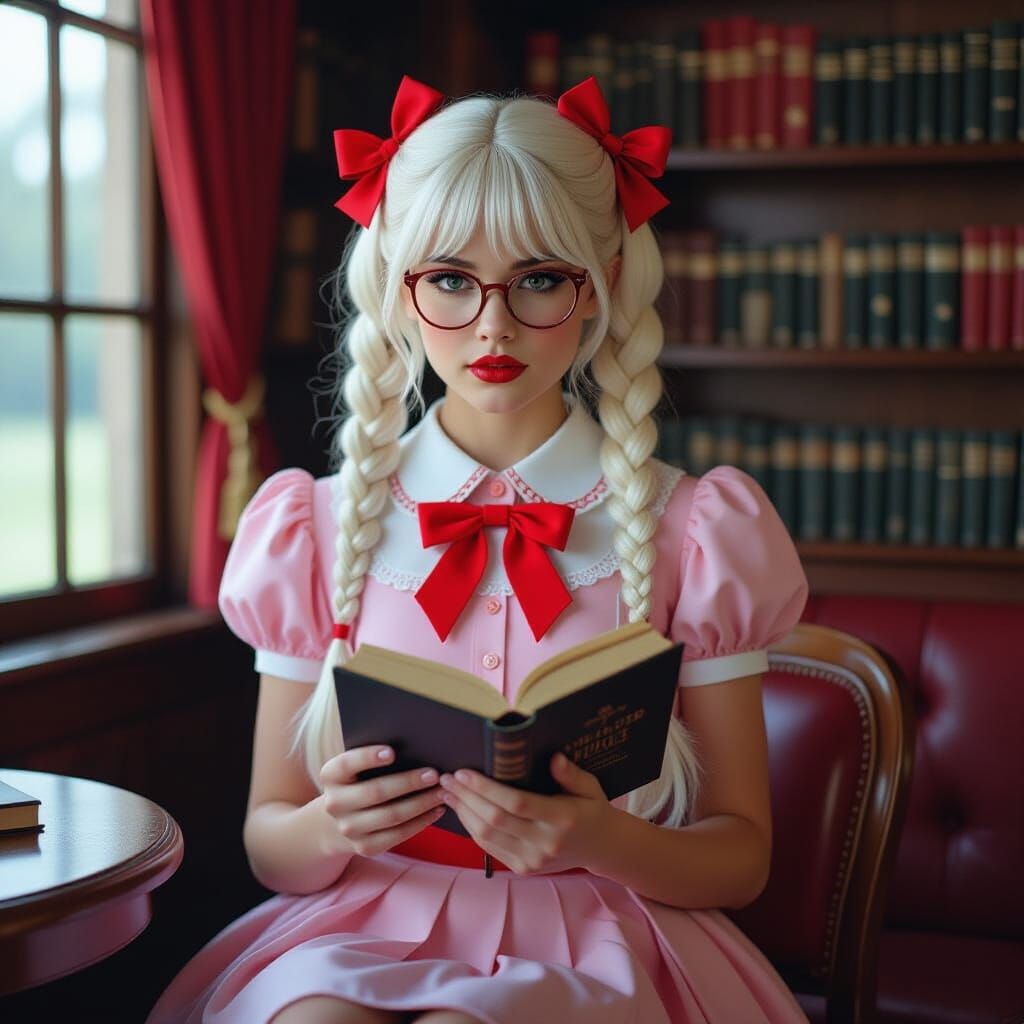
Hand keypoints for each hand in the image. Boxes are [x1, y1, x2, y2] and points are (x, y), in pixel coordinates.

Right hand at [319, 745, 445, 856]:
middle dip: (408, 782)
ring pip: (391, 815)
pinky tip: (437, 810)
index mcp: (331, 776)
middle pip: (376, 792)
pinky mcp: (364, 847)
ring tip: (441, 791)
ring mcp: (348, 829)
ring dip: (421, 803)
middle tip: (434, 774)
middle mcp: (334, 804)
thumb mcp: (358, 768)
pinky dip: (421, 822)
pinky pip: (398, 835)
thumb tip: (417, 748)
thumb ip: (377, 757)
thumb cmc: (359, 781)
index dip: (368, 757)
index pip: (347, 763)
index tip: (392, 752)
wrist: (339, 821)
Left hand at [438, 752, 610, 874]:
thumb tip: (553, 758)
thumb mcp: (590, 786)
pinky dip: (472, 828)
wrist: (601, 847)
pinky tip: (463, 810)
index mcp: (563, 819)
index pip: (517, 803)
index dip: (487, 788)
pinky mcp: (523, 869)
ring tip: (448, 792)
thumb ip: (571, 774)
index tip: (464, 772)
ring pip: (487, 836)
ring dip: (463, 812)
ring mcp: (532, 860)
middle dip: (466, 797)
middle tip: (448, 778)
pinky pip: (489, 848)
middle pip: (495, 820)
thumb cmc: (591, 809)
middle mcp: (545, 843)